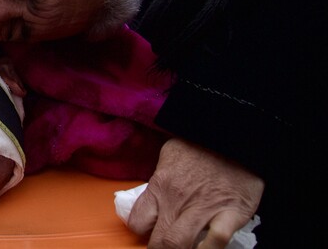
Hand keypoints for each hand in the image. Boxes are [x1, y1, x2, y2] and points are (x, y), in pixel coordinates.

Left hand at [128, 138, 262, 248]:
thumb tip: (154, 191)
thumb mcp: (170, 153)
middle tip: (167, 248)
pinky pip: (216, 241)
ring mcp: (203, 209)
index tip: (151, 232)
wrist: (235, 135)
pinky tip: (208, 248)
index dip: (143, 232)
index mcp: (160, 186)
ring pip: (182, 245)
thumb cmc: (201, 142)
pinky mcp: (231, 213)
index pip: (138, 222)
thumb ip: (160, 176)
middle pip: (159, 241)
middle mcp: (177, 201)